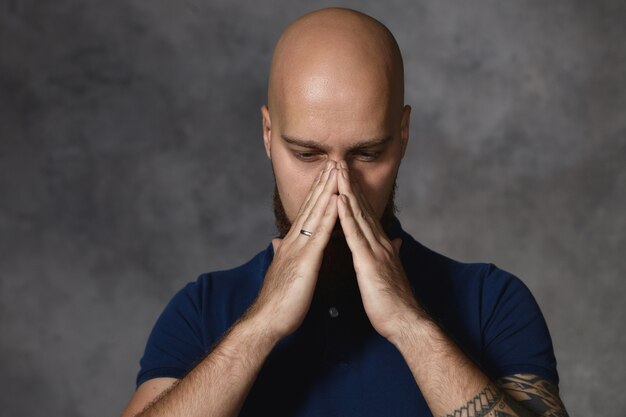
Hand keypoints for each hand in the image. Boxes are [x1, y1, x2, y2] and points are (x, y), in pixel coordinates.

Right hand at [248, 161, 338, 339]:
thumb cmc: (277, 300)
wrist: (267, 320)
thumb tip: (276, 242)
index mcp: (293, 243)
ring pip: (316, 212)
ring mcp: (300, 247)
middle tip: (334, 160)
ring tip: (337, 170)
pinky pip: (320, 233)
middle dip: (324, 182)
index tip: (327, 173)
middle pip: (311, 204)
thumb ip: (280, 253)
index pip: (307, 211)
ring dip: (328, 190)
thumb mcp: (281, 270)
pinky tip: (338, 200)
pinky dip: (329, 215)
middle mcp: (295, 239)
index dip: (317, 191)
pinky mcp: (306, 260)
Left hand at [336, 160, 420, 340]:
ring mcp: (375, 250)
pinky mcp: (369, 262)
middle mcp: (379, 242)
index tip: (345, 175)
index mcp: (380, 245)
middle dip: (350, 183)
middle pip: (362, 207)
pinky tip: (340, 200)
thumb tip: (396, 241)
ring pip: (359, 215)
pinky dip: (347, 216)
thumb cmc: (394, 301)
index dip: (355, 193)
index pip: (365, 214)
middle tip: (339, 161)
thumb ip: (392, 253)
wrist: (405, 321)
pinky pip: (355, 235)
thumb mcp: (391, 272)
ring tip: (338, 171)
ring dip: (348, 191)